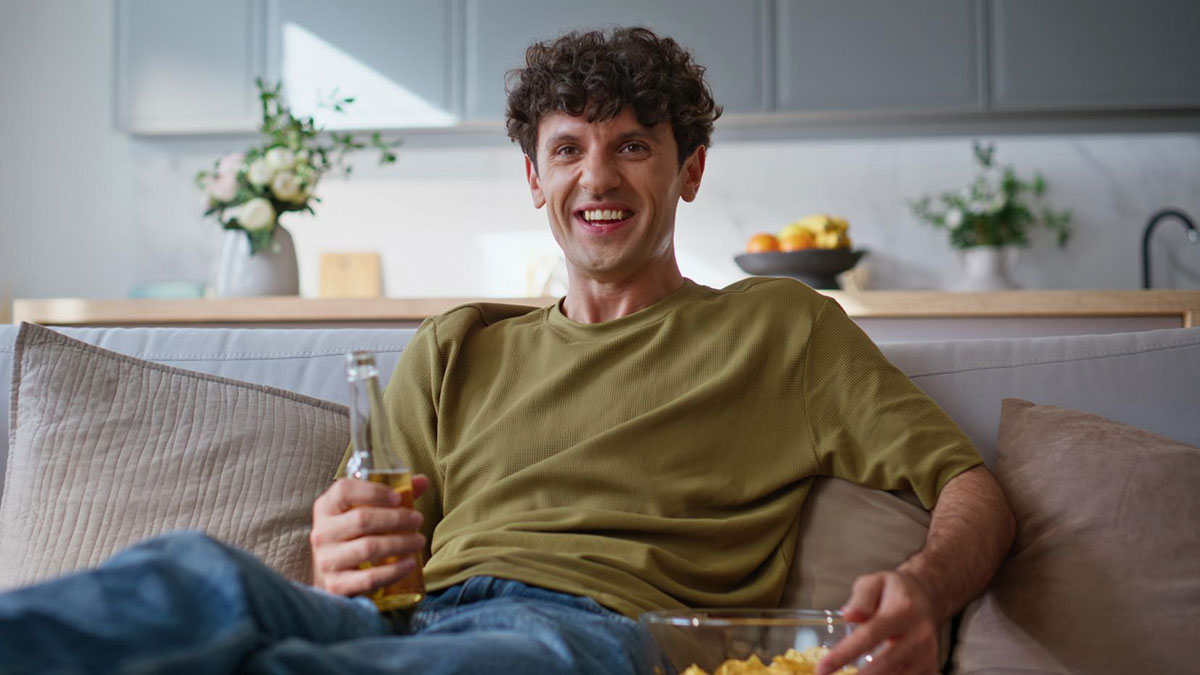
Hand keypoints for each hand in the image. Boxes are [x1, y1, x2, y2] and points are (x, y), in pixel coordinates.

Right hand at [310, 475, 428, 595]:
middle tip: (418, 520)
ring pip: (368, 548)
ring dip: (400, 543)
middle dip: (396, 518)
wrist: (333, 577)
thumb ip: (393, 495)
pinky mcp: (335, 585)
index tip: (398, 498)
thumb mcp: (365, 512)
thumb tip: (422, 481)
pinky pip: (369, 578)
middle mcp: (321, 533)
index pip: (344, 490)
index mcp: (326, 508)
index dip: (373, 491)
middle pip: (362, 519)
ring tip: (419, 541)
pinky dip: (394, 571)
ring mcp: (326, 561)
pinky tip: (410, 564)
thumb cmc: (354, 537)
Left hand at [816, 571, 938, 674]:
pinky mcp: (930, 668)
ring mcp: (926, 655)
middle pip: (884, 664)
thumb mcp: (875, 582)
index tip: (822, 668)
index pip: (869, 636)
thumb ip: (861, 598)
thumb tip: (849, 615)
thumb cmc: (894, 592)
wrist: (927, 598)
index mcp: (903, 611)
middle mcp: (919, 636)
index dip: (844, 654)